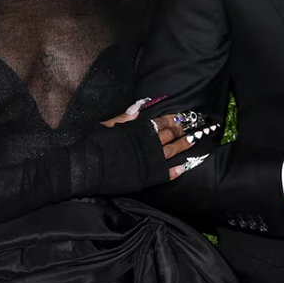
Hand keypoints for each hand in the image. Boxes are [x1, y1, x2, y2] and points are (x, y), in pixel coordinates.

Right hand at [101, 101, 217, 180]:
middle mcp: (149, 143)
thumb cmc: (93, 144)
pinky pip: (167, 173)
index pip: (162, 121)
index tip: (184, 116)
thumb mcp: (107, 125)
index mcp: (139, 129)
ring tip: (197, 139)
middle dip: (184, 129)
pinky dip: (178, 169)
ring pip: (173, 150)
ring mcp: (151, 160)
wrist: (87, 168)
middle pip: (171, 134)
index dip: (174, 118)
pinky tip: (186, 165)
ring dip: (186, 144)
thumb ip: (125, 116)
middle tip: (197, 126)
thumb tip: (139, 106)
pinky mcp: (149, 176)